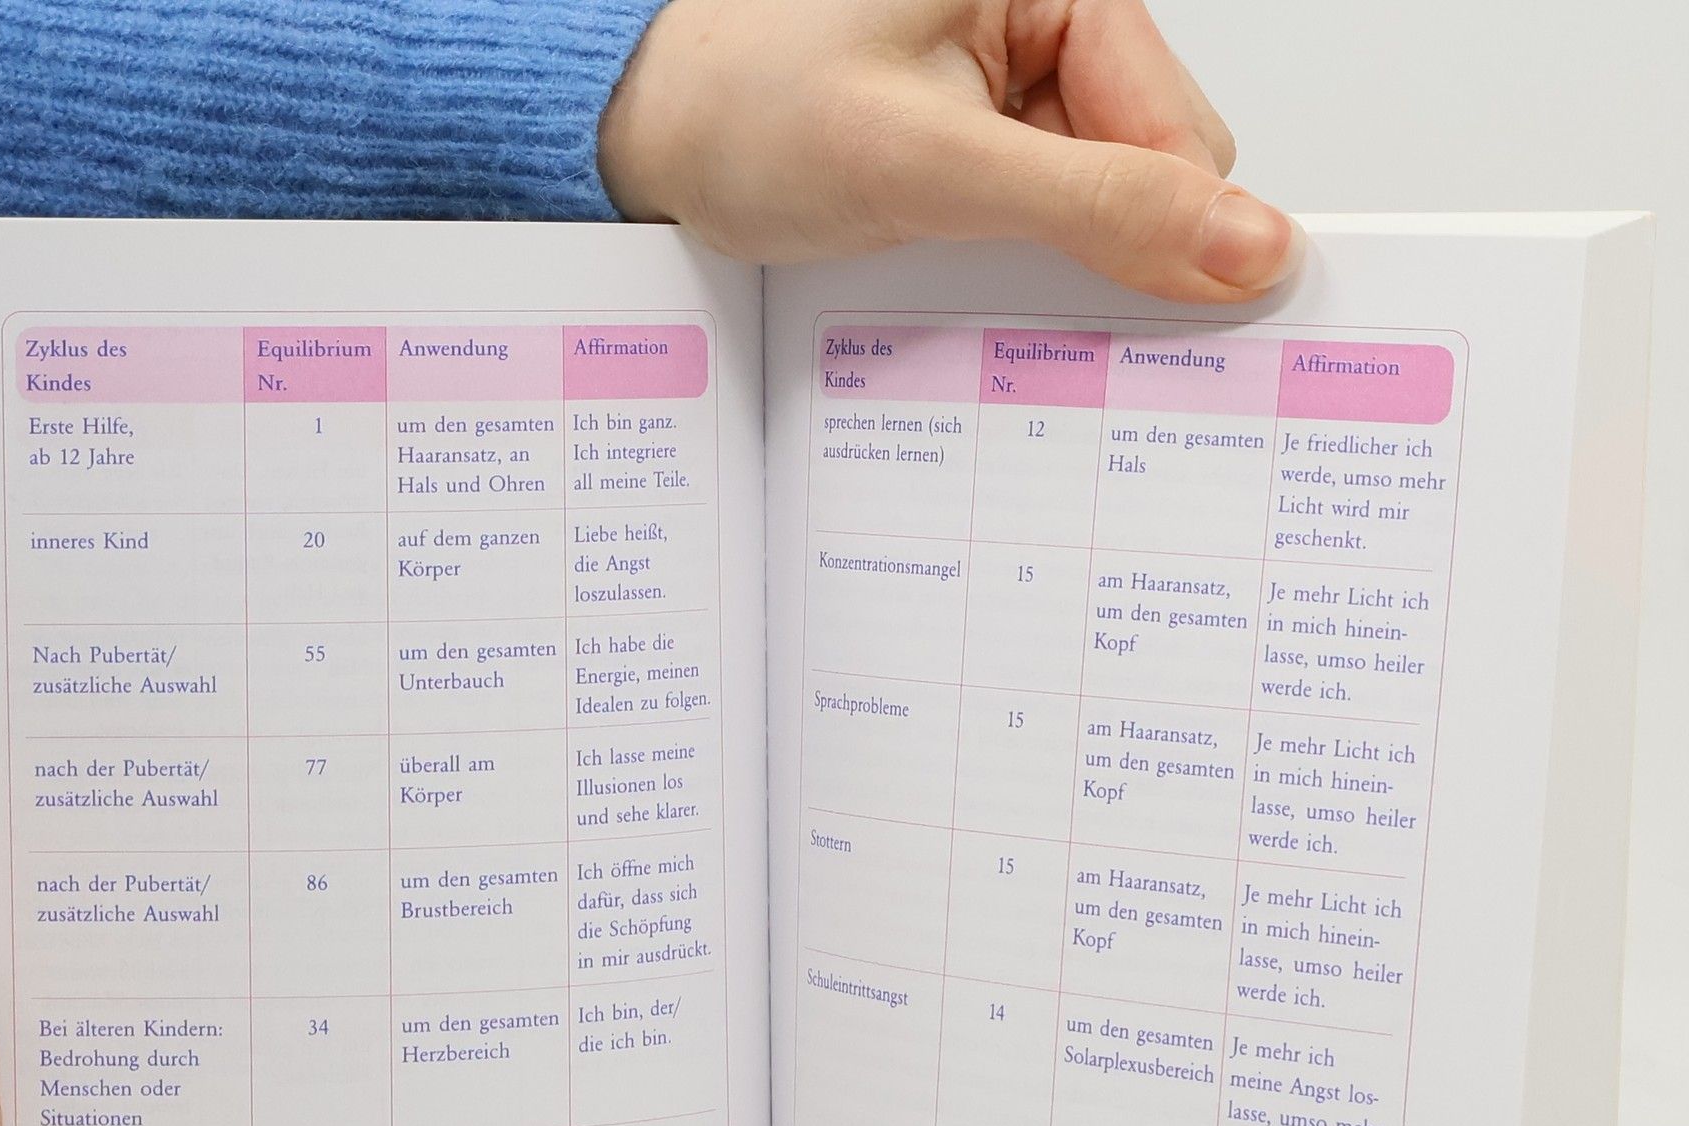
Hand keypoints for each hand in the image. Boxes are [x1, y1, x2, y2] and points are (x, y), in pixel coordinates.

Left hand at [602, 0, 1299, 300]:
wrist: (657, 141)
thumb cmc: (755, 116)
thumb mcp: (933, 165)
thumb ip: (1094, 206)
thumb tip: (1246, 246)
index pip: (1180, 128)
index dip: (1175, 228)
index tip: (1169, 319)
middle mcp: (1048, 22)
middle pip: (1155, 169)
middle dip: (1104, 242)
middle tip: (1005, 267)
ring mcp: (1019, 87)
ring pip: (1105, 205)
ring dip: (1054, 259)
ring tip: (954, 249)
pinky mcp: (987, 145)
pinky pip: (1049, 221)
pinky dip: (1018, 262)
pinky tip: (955, 261)